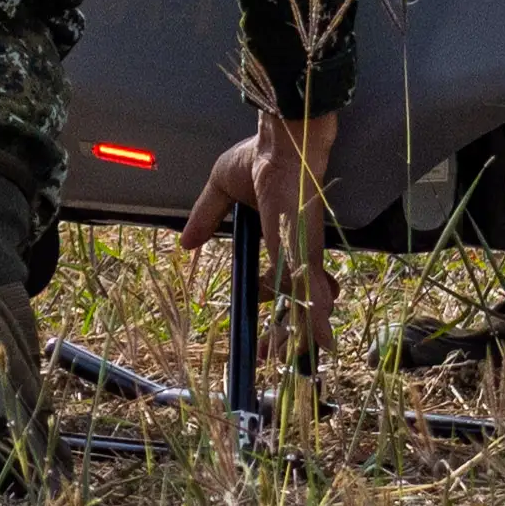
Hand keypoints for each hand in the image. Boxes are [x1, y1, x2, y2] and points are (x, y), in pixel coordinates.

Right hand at [178, 110, 346, 366]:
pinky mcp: (306, 255)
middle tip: (268, 356)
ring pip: (307, 309)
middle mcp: (300, 254)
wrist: (283, 143)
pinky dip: (314, 322)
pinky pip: (311, 296)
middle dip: (288, 335)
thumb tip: (186, 243)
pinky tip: (318, 344)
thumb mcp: (222, 190)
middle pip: (301, 305)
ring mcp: (305, 257)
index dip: (276, 305)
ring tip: (284, 362)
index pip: (286, 284)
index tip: (257, 311)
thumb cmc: (259, 158)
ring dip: (297, 339)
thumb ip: (206, 217)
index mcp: (285, 241)